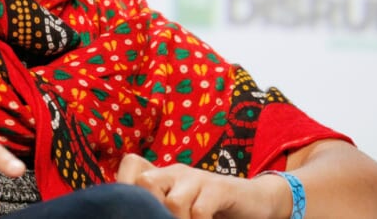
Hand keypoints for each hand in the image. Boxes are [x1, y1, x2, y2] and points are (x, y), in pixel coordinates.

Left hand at [116, 153, 280, 218]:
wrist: (252, 200)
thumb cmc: (207, 208)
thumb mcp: (180, 206)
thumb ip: (158, 206)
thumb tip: (130, 212)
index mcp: (162, 176)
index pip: (131, 164)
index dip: (124, 185)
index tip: (132, 210)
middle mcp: (176, 173)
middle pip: (145, 182)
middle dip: (149, 208)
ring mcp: (197, 178)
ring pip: (173, 202)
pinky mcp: (220, 189)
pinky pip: (200, 209)